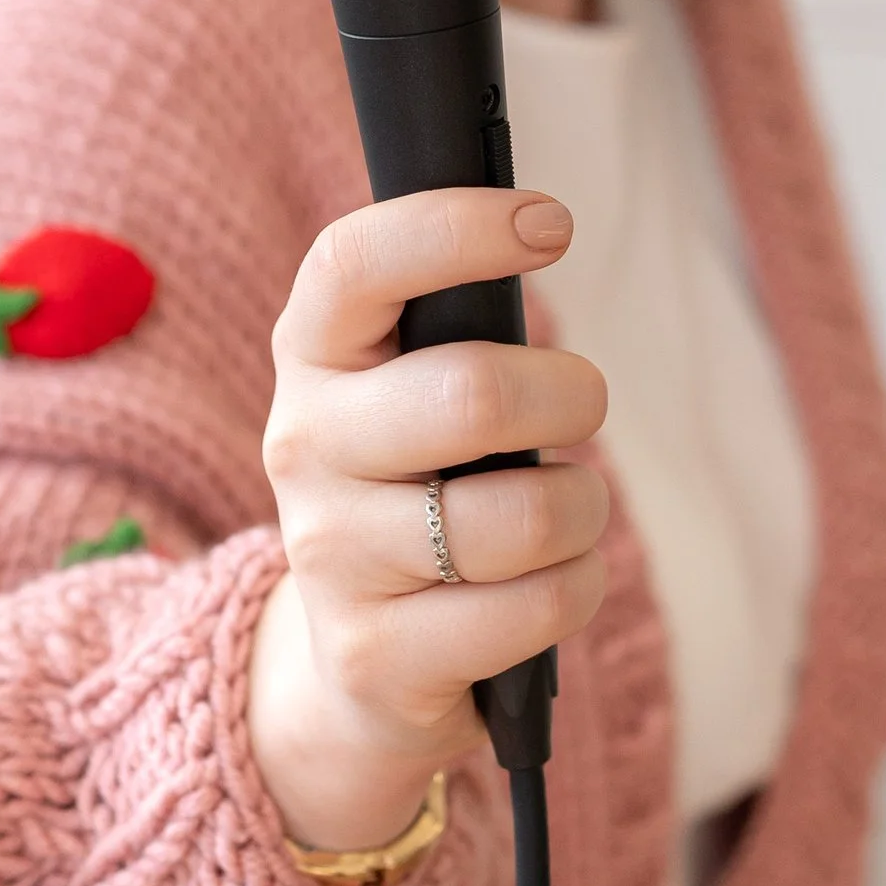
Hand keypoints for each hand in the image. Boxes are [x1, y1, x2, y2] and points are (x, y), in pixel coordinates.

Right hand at [249, 188, 609, 850]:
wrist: (355, 662)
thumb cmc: (415, 485)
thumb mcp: (406, 392)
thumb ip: (452, 326)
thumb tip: (538, 232)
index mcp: (311, 355)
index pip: (355, 264)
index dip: (455, 228)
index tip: (552, 224)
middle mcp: (302, 446)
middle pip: (471, 395)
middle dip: (568, 396)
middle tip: (580, 406)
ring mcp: (331, 556)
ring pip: (521, 516)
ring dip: (583, 506)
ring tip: (571, 508)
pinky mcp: (377, 655)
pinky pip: (536, 607)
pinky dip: (578, 585)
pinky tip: (557, 579)